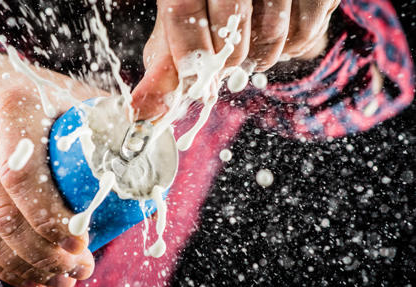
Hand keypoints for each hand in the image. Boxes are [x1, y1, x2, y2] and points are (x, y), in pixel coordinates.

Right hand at [0, 54, 102, 286]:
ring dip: (25, 266)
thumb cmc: (40, 97)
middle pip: (2, 212)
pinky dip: (0, 264)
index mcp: (12, 104)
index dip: (52, 219)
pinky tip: (31, 276)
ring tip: (61, 280)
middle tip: (78, 271)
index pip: (24, 176)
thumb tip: (150, 154)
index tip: (83, 243)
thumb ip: (109, 119)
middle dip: (43, 254)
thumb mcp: (72, 96)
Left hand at [131, 0, 339, 119]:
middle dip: (226, 61)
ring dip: (259, 59)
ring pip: (272, 37)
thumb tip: (141, 115)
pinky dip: (291, 49)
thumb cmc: (208, 6)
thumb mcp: (181, 28)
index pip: (183, 10)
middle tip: (226, 62)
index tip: (193, 83)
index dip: (188, 52)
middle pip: (231, 28)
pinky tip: (279, 35)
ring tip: (251, 48)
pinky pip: (306, 35)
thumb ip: (165, 71)